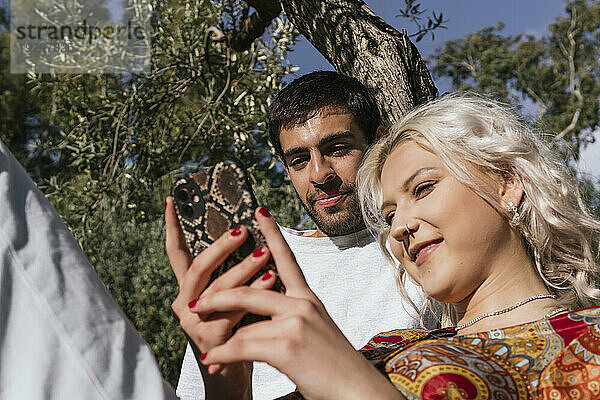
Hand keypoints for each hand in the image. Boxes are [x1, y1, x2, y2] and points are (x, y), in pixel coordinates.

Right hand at [165, 197, 275, 398]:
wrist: (235, 371)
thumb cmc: (237, 326)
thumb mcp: (230, 296)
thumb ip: (231, 272)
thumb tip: (250, 233)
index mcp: (190, 288)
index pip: (177, 253)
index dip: (172, 227)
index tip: (172, 199)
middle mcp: (185, 303)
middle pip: (198, 268)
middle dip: (220, 248)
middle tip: (243, 230)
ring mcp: (194, 322)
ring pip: (218, 290)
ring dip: (243, 270)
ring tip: (265, 254)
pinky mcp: (209, 339)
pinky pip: (233, 313)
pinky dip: (253, 296)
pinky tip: (271, 282)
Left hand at [193, 209, 403, 399]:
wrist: (357, 391)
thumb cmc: (335, 365)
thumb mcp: (314, 332)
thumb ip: (289, 319)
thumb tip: (260, 321)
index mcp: (308, 299)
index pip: (287, 259)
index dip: (272, 234)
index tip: (259, 211)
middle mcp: (303, 304)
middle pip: (250, 291)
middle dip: (217, 298)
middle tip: (194, 304)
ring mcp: (296, 322)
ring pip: (244, 324)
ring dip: (220, 339)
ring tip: (206, 350)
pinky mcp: (287, 344)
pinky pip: (243, 345)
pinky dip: (224, 355)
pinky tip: (213, 360)